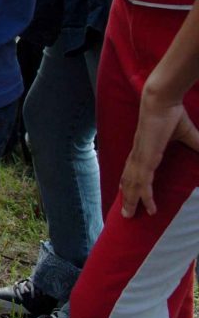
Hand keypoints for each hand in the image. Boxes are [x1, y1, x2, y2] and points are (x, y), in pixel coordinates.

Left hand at [120, 97, 198, 217]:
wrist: (162, 102)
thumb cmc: (172, 114)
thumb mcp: (187, 135)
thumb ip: (197, 145)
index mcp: (144, 149)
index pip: (134, 170)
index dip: (131, 182)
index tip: (126, 193)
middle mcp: (138, 156)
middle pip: (129, 180)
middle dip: (127, 197)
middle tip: (125, 213)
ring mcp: (140, 158)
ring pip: (133, 185)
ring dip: (131, 200)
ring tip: (129, 215)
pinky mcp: (145, 158)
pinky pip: (143, 181)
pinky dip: (143, 195)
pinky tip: (147, 207)